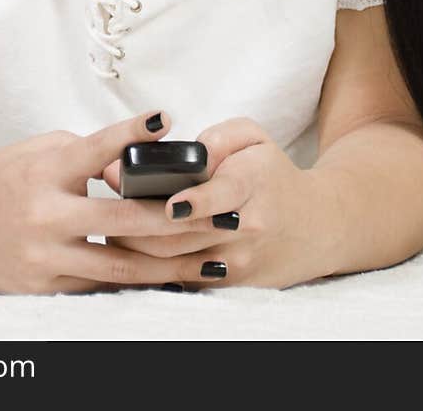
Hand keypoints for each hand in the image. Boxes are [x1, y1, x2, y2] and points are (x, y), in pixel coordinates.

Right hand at [0, 108, 228, 293]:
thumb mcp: (33, 151)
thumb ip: (82, 153)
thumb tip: (132, 159)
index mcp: (44, 171)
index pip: (96, 148)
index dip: (131, 132)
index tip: (167, 119)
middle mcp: (46, 215)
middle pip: (126, 220)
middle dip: (181, 218)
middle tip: (223, 211)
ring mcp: (44, 257)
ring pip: (121, 266)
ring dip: (174, 264)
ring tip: (216, 259)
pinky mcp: (41, 288)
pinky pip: (98, 287)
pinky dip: (137, 284)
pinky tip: (172, 281)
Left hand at [100, 115, 328, 289]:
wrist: (315, 226)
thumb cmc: (272, 174)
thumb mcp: (254, 138)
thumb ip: (217, 137)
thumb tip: (173, 154)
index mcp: (253, 183)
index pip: (224, 195)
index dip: (197, 202)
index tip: (170, 204)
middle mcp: (248, 227)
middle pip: (188, 232)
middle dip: (142, 224)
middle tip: (106, 212)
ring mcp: (239, 261)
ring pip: (178, 261)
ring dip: (138, 247)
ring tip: (108, 228)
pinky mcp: (231, 284)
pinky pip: (183, 279)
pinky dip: (153, 268)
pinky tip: (129, 252)